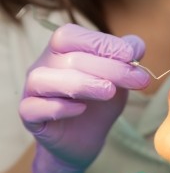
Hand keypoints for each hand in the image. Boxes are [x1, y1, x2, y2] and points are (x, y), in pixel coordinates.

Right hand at [19, 24, 149, 172]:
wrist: (86, 138)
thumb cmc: (100, 101)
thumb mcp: (119, 77)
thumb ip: (127, 58)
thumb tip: (136, 46)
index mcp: (63, 50)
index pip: (72, 35)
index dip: (101, 43)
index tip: (131, 55)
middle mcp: (44, 65)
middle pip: (67, 57)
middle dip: (106, 67)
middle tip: (135, 79)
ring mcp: (33, 91)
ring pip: (42, 78)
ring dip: (80, 83)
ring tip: (109, 91)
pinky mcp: (30, 117)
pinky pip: (33, 108)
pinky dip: (58, 107)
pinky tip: (81, 109)